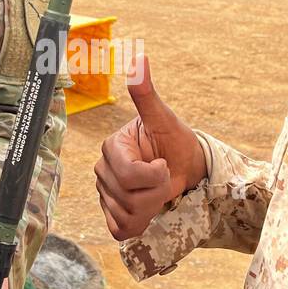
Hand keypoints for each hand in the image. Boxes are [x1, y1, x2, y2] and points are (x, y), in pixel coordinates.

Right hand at [95, 54, 206, 239]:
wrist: (185, 166)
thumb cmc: (176, 141)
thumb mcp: (165, 119)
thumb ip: (147, 93)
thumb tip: (139, 58)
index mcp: (111, 147)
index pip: (128, 174)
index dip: (153, 176)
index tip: (164, 164)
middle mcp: (103, 170)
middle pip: (129, 198)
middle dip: (156, 192)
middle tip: (165, 178)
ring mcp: (104, 194)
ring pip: (128, 216)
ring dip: (152, 208)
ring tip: (159, 192)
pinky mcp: (111, 214)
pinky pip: (121, 229)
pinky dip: (140, 223)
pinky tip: (149, 208)